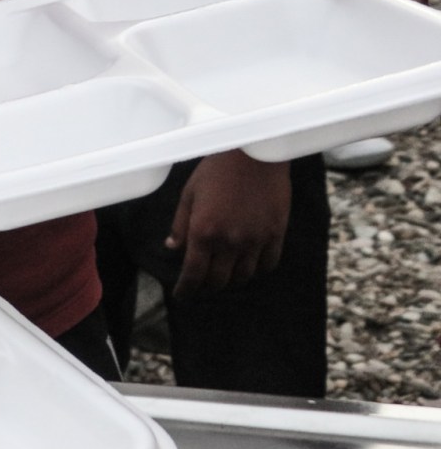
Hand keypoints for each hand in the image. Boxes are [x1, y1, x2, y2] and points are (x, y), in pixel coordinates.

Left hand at [166, 151, 290, 297]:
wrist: (255, 153)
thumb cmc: (217, 170)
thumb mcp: (189, 194)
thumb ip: (180, 225)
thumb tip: (172, 248)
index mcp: (203, 232)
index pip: (193, 274)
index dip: (186, 290)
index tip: (182, 295)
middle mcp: (229, 241)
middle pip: (218, 280)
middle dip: (207, 287)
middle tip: (202, 285)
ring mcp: (255, 239)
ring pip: (244, 276)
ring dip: (232, 281)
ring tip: (225, 276)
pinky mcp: (276, 233)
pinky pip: (268, 264)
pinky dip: (257, 270)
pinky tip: (249, 266)